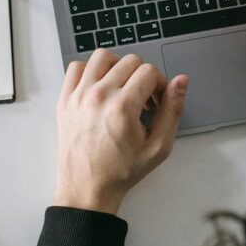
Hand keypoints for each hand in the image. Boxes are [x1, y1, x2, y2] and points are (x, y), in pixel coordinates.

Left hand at [55, 50, 187, 214]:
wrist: (87, 188)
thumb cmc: (120, 171)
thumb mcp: (158, 147)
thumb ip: (173, 111)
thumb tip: (181, 82)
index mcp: (122, 107)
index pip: (149, 71)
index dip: (160, 84)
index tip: (157, 101)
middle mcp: (99, 96)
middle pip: (130, 61)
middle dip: (143, 76)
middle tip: (142, 100)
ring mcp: (78, 96)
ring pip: (102, 56)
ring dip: (117, 67)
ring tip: (122, 88)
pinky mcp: (65, 100)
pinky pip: (76, 67)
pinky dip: (90, 71)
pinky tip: (99, 88)